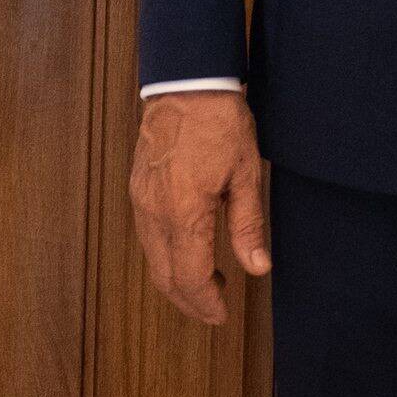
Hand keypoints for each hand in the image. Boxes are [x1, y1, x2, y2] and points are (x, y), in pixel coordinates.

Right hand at [131, 87, 271, 324]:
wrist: (186, 82)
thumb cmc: (220, 122)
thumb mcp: (246, 173)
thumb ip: (249, 225)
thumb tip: (257, 267)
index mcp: (184, 212)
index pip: (189, 277)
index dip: (206, 302)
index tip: (222, 314)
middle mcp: (155, 212)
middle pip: (165, 276)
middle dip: (189, 301)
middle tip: (214, 310)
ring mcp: (141, 201)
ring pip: (152, 259)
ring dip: (176, 280)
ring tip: (206, 284)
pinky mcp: (138, 190)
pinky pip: (148, 237)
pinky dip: (165, 256)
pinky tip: (186, 252)